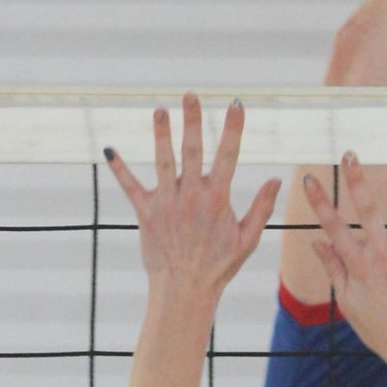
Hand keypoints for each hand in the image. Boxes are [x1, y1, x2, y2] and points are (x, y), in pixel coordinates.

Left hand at [105, 94, 280, 299]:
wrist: (185, 291)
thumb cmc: (219, 266)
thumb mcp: (248, 239)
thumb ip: (262, 208)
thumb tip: (277, 180)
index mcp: (218, 200)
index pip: (228, 156)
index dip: (233, 129)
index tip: (237, 104)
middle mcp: (191, 198)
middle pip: (192, 151)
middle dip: (192, 121)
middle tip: (191, 95)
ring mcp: (167, 205)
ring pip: (162, 163)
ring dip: (160, 135)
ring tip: (159, 110)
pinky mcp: (146, 214)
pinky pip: (130, 187)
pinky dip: (119, 169)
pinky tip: (109, 149)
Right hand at [305, 152, 386, 364]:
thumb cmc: (379, 328)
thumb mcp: (347, 302)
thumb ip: (334, 269)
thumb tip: (316, 241)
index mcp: (357, 266)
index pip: (333, 227)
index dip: (319, 201)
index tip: (309, 178)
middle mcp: (381, 257)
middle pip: (366, 211)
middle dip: (357, 180)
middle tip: (350, 154)